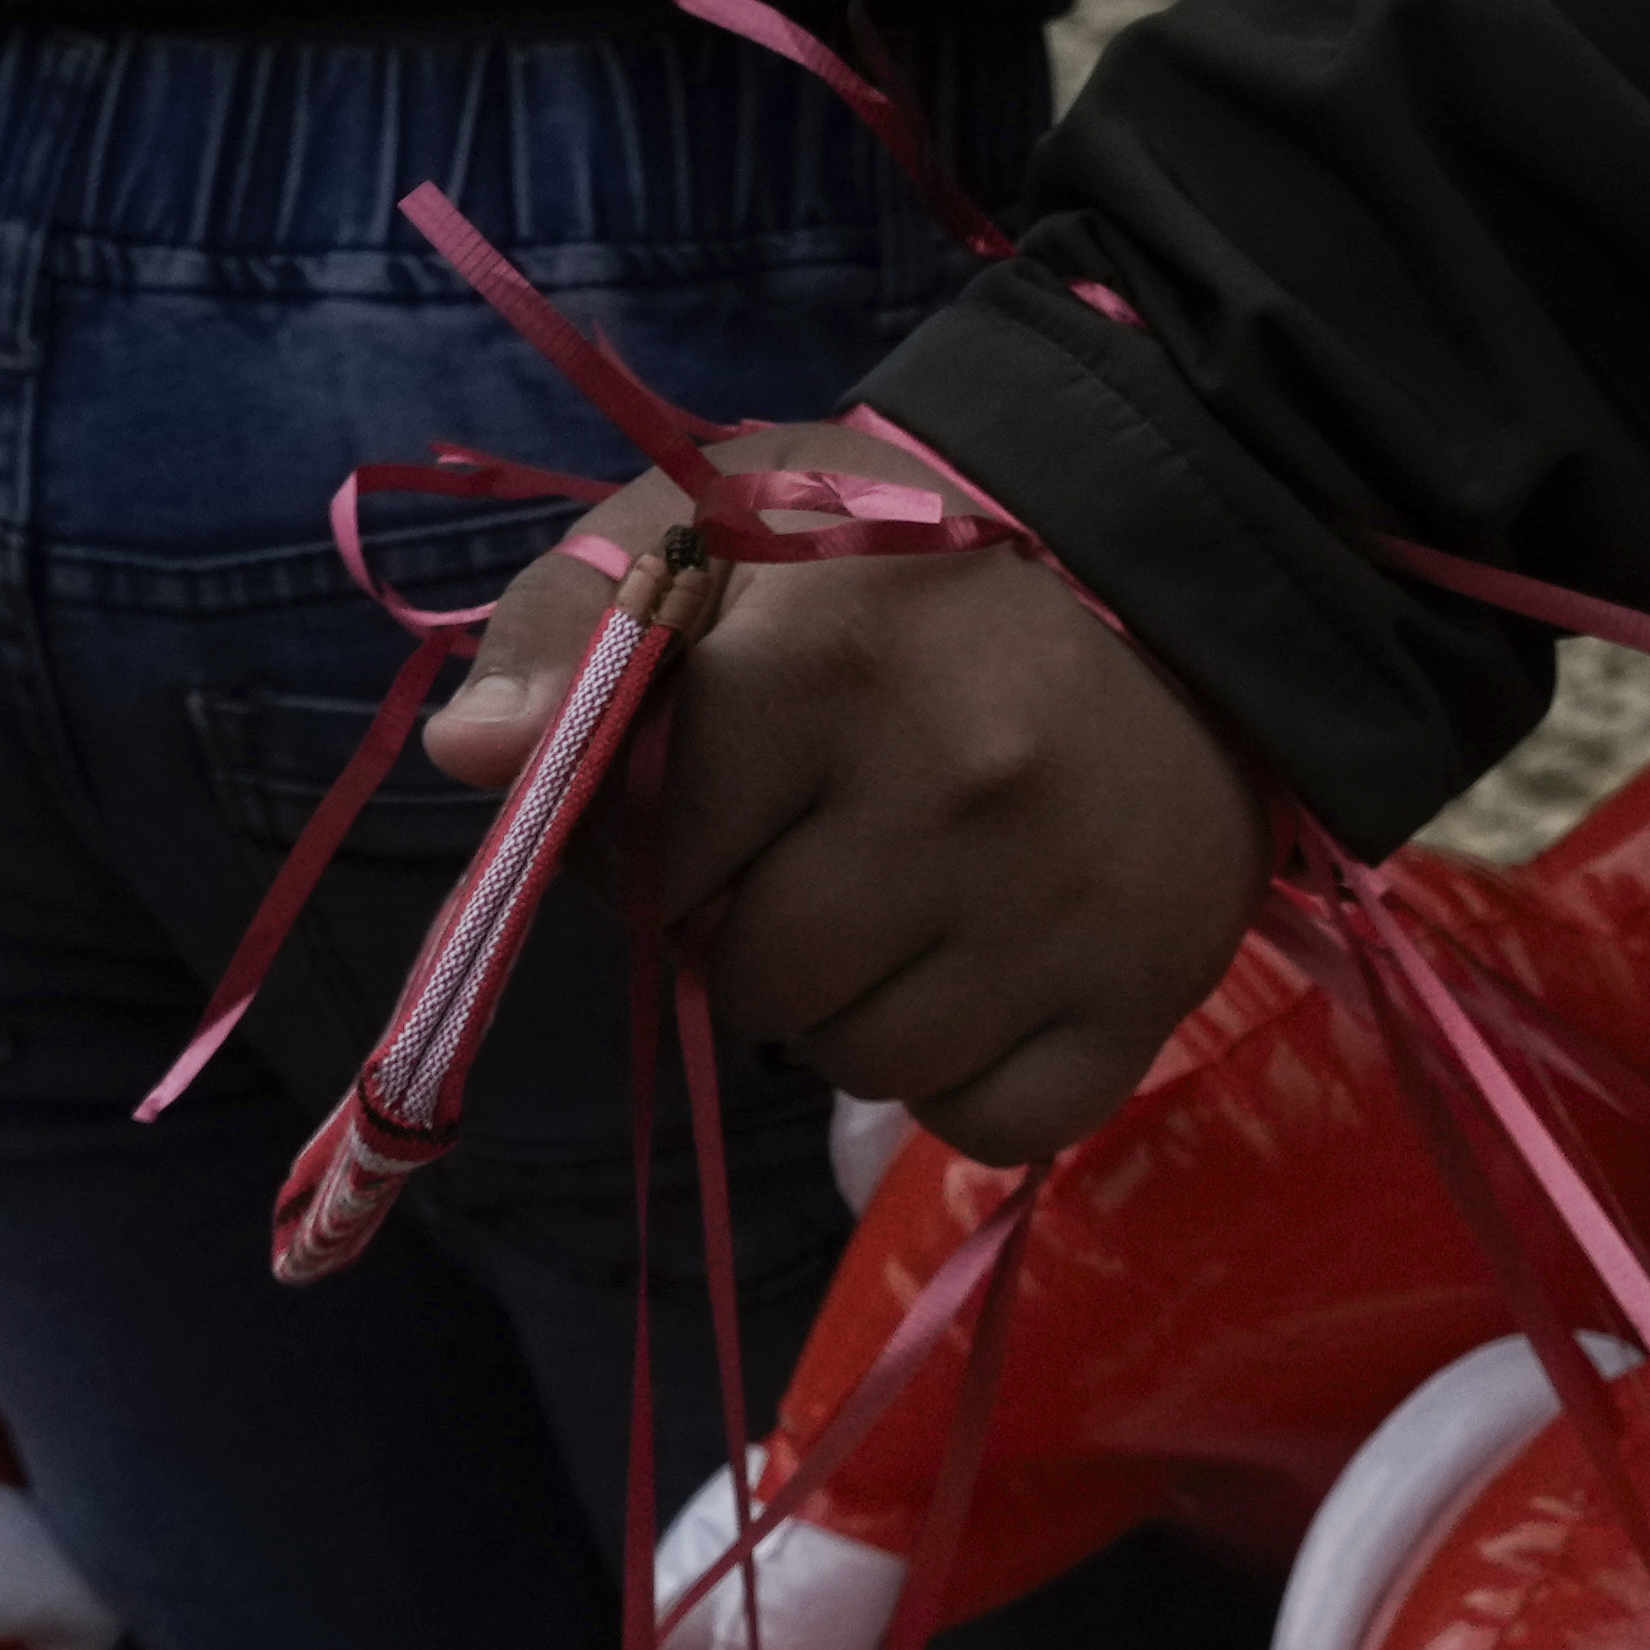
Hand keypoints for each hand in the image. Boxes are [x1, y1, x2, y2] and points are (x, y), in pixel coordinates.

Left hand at [449, 445, 1269, 1160]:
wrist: (1179, 563)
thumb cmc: (907, 561)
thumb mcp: (719, 527)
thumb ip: (571, 626)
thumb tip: (471, 753)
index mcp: (823, 666)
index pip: (649, 863)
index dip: (662, 842)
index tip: (731, 783)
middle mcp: (953, 790)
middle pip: (753, 986)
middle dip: (758, 935)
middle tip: (829, 846)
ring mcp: (1059, 905)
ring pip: (865, 1064)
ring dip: (858, 1010)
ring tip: (915, 899)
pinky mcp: (1145, 988)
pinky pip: (987, 1122)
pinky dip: (966, 1077)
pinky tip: (988, 972)